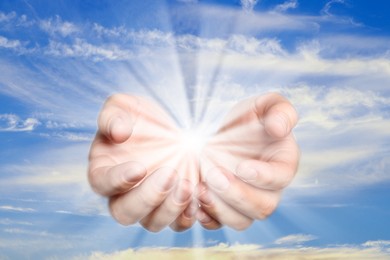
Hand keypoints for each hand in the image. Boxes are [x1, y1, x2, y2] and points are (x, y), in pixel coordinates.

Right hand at [88, 94, 198, 231]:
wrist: (168, 128)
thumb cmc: (139, 118)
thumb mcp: (123, 107)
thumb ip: (113, 117)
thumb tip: (118, 133)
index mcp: (104, 171)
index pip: (102, 184)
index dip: (118, 180)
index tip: (139, 168)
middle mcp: (123, 195)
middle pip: (125, 212)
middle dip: (148, 198)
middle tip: (169, 174)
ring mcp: (149, 206)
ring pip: (152, 223)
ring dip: (170, 209)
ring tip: (188, 185)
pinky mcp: (172, 208)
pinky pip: (178, 223)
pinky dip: (189, 216)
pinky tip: (199, 195)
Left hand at [196, 93, 298, 229]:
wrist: (225, 135)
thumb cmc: (249, 119)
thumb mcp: (265, 104)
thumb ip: (280, 110)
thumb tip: (279, 129)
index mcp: (283, 164)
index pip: (281, 178)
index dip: (264, 177)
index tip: (242, 166)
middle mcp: (270, 190)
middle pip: (262, 207)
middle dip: (237, 195)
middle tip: (213, 175)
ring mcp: (248, 202)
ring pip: (242, 221)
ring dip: (220, 209)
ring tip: (200, 189)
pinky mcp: (227, 208)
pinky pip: (221, 224)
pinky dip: (208, 219)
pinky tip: (195, 204)